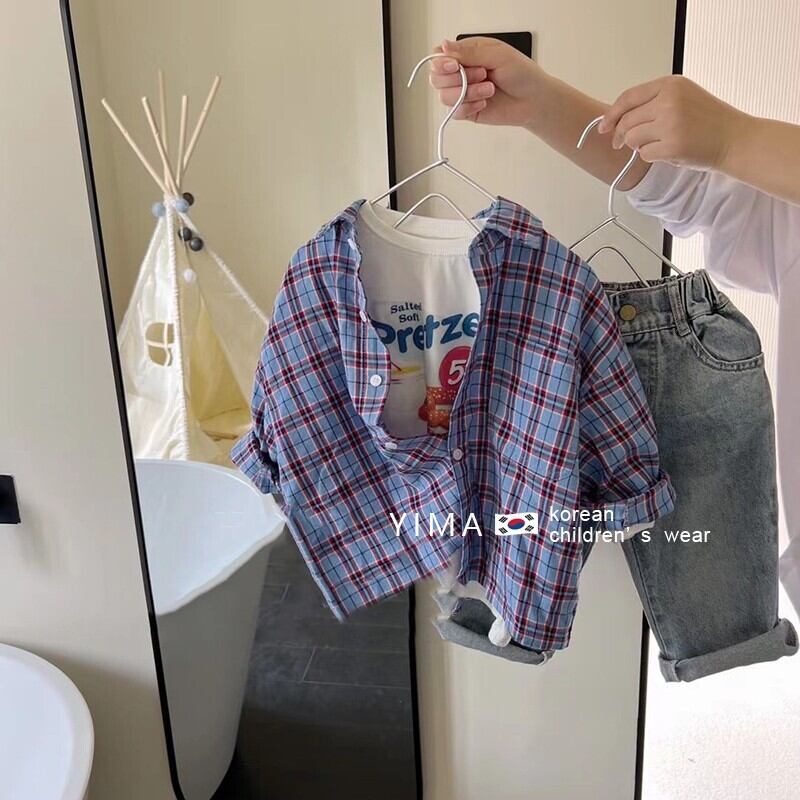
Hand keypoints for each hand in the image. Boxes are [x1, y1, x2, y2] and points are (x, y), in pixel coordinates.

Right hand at [428, 37, 542, 125]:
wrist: (533, 100)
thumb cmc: (521, 73)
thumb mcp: (497, 54)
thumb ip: (469, 52)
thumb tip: (444, 46)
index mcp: (466, 53)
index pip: (438, 56)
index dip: (441, 62)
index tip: (455, 65)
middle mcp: (461, 73)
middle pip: (436, 78)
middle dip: (459, 78)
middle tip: (483, 74)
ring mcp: (462, 93)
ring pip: (444, 96)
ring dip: (468, 93)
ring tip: (489, 89)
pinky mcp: (466, 111)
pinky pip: (455, 112)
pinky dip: (470, 107)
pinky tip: (484, 102)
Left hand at [598, 76, 747, 169]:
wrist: (734, 138)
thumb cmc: (707, 120)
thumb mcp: (682, 97)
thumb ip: (653, 102)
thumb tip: (616, 119)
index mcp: (670, 84)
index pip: (628, 97)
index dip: (611, 114)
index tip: (603, 127)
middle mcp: (669, 100)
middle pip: (627, 121)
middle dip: (620, 136)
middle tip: (620, 144)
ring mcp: (671, 122)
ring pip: (633, 139)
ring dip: (638, 146)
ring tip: (657, 144)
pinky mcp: (672, 145)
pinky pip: (645, 154)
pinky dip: (651, 156)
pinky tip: (668, 152)